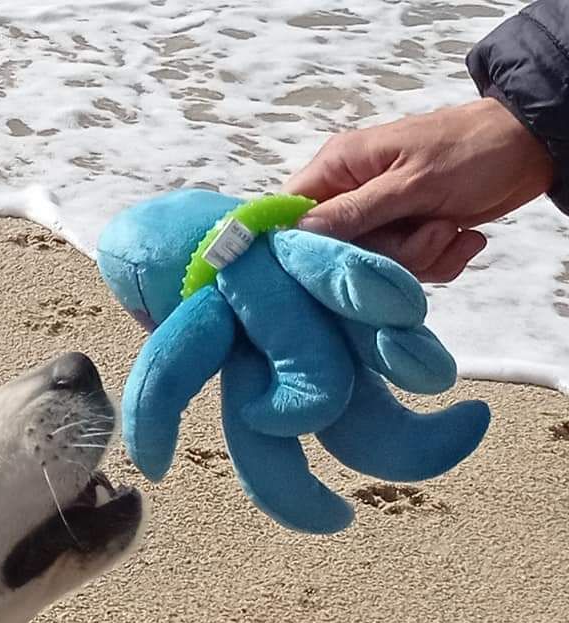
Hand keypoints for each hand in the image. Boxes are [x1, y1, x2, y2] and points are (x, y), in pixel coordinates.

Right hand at [284, 98, 555, 281]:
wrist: (534, 149)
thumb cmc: (471, 150)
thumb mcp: (411, 182)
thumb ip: (353, 211)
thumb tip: (295, 233)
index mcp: (339, 167)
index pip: (289, 211)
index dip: (296, 243)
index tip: (325, 263)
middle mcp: (351, 194)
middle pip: (337, 251)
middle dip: (387, 254)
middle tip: (427, 232)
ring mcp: (379, 218)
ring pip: (374, 266)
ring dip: (420, 258)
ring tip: (449, 228)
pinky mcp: (406, 236)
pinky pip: (405, 270)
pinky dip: (439, 261)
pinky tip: (462, 237)